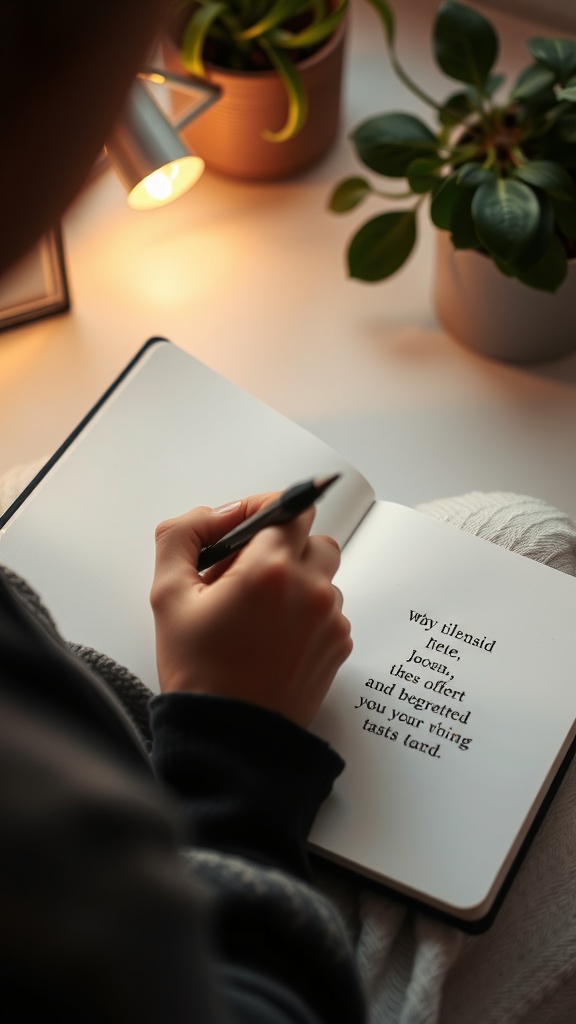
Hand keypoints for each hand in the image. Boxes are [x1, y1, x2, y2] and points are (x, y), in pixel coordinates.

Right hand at [150, 493, 352, 727]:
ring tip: (257, 614)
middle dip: (282, 547)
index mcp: (270, 570)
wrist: (229, 740)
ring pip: (322, 576)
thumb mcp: (167, 596)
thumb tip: (214, 514)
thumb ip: (182, 536)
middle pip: (313, 538)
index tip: (244, 525)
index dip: (264, 510)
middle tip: (246, 574)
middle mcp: (310, 590)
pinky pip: (329, 610)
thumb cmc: (198, 673)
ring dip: (296, 582)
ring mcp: (330, 620)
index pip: (291, 507)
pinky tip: (273, 639)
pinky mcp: (339, 646)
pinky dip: (306, 614)